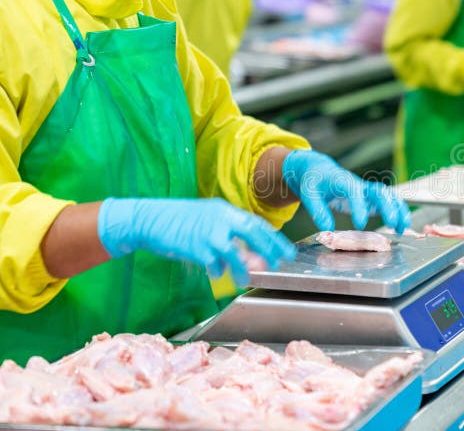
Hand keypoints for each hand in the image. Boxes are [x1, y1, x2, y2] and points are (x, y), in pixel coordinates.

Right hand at [97, 198, 296, 286]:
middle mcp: (219, 218)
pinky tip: (215, 273)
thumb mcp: (207, 217)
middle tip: (277, 264)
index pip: (256, 224)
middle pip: (252, 233)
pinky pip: (212, 263)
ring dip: (242, 268)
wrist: (148, 218)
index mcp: (224, 210)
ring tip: (245, 280)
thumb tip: (248, 253)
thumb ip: (227, 232)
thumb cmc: (179, 221)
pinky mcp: (193, 246)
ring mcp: (206, 232)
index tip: (286, 252)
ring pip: (234, 253)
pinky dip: (217, 270)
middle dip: (268, 250)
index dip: (274, 239)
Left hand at [282, 150, 410, 232]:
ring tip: (403, 227)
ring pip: (388, 195)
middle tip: (392, 224)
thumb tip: (327, 228)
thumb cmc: (314, 181)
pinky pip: (388, 202)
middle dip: (388, 206)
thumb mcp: (309, 193)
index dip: (359, 206)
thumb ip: (317, 210)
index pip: (354, 191)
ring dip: (398, 209)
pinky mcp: (370, 198)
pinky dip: (397, 211)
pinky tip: (401, 226)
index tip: (360, 224)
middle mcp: (359, 185)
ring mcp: (367, 190)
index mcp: (342, 181)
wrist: (320, 171)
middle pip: (378, 191)